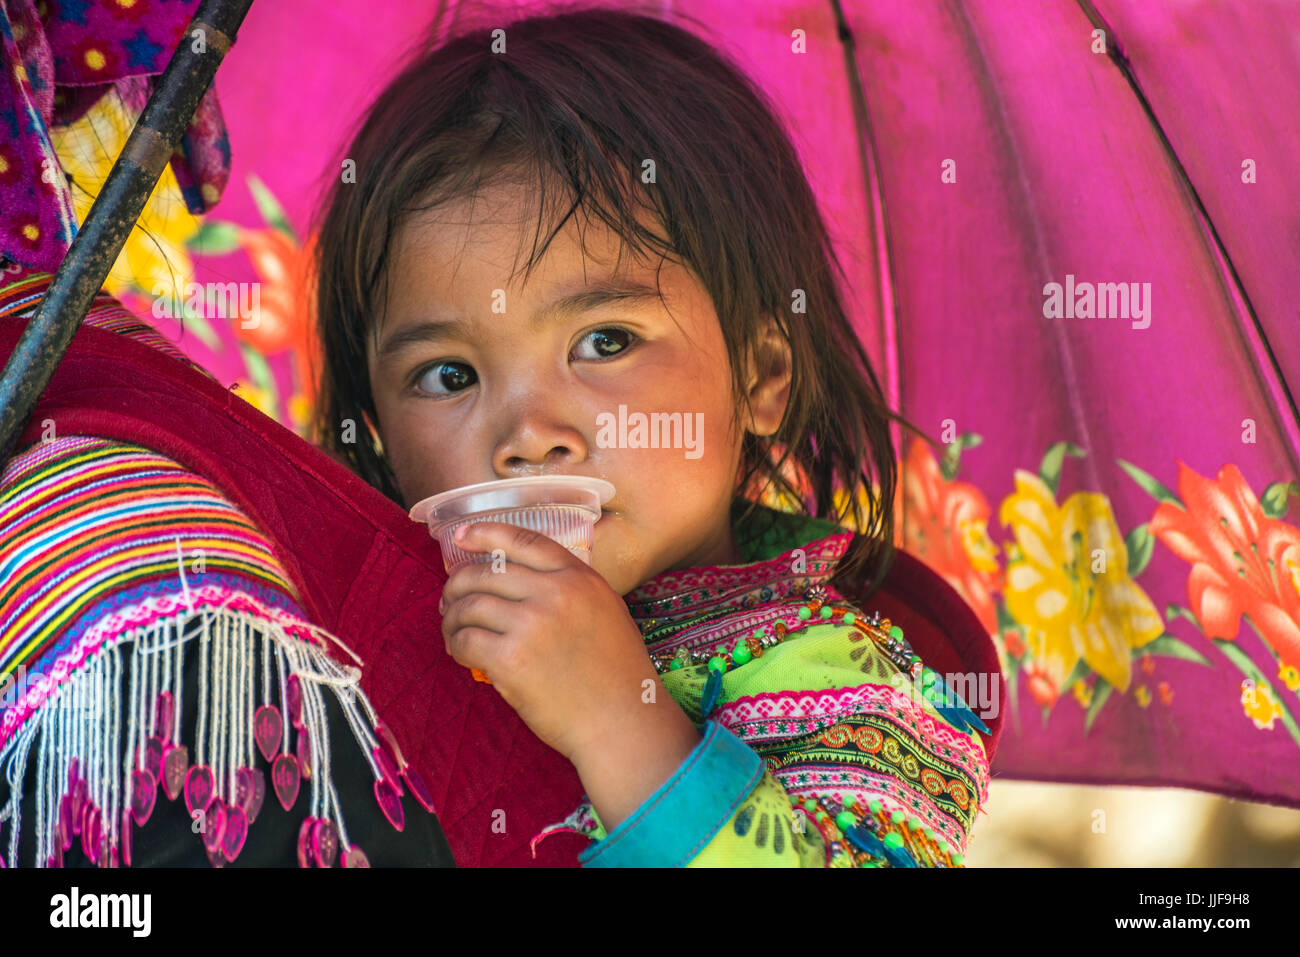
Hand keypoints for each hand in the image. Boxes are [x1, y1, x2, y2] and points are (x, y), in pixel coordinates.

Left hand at [437, 521, 665, 763]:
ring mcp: (532, 624)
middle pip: (486, 572)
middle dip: (458, 586)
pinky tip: (461, 653)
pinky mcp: (512, 659)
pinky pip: (465, 640)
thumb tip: (515, 582)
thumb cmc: (616, 675)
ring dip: (452, 618)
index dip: (485, 533)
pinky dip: (455, 645)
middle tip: (450, 602)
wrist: (623, 721)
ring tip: (453, 631)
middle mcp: (555, 593)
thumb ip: (568, 590)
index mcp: (579, 578)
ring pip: (470, 605)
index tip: (461, 536)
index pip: (523, 541)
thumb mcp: (605, 611)